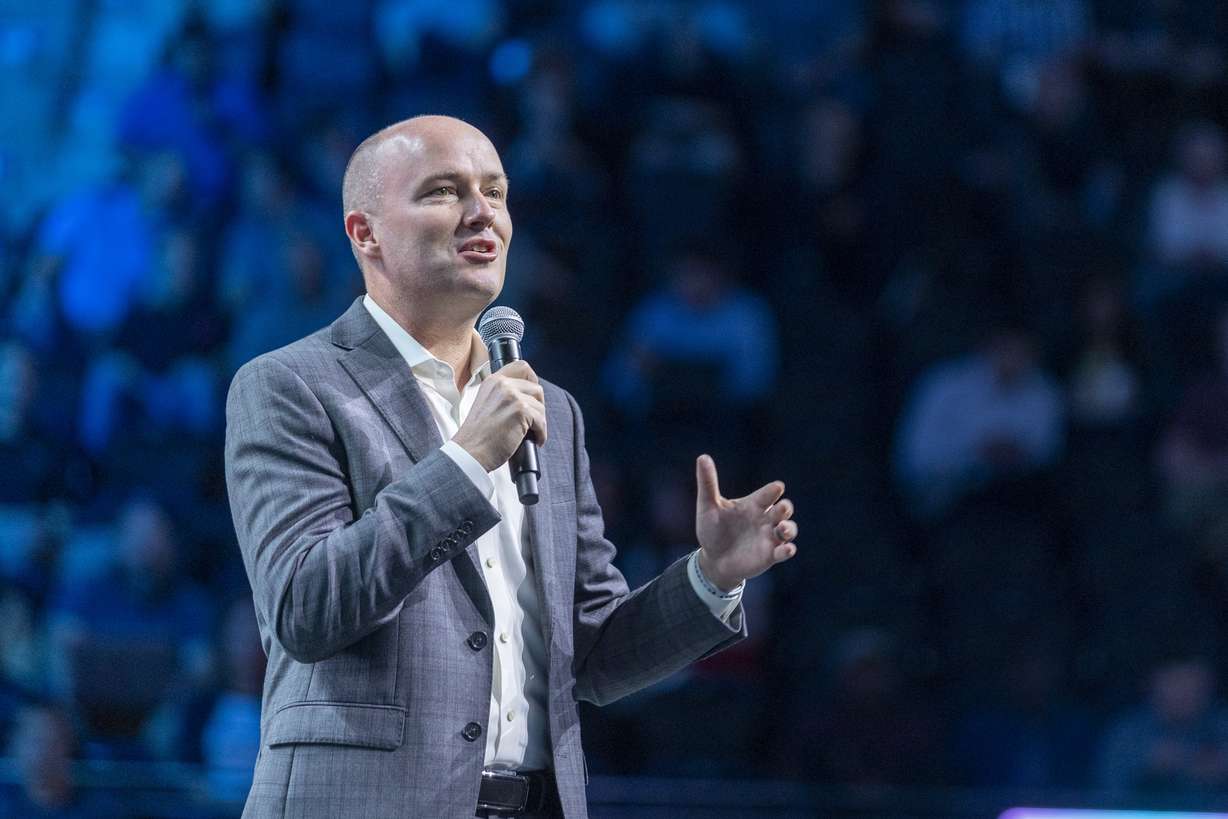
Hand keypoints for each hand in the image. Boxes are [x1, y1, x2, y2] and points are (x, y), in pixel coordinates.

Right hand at [452, 361, 545, 471]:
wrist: (470, 451)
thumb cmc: (478, 436)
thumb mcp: (486, 404)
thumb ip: (503, 396)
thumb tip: (527, 398)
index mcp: (493, 381)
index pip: (521, 367)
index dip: (532, 380)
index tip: (533, 395)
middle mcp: (502, 385)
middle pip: (536, 388)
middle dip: (538, 405)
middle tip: (533, 420)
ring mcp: (512, 396)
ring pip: (540, 406)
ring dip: (540, 422)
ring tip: (532, 433)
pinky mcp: (521, 411)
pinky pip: (542, 421)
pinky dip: (541, 433)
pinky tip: (535, 440)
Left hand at [694, 454, 797, 590]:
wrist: (712, 560)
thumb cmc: (711, 530)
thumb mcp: (708, 506)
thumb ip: (708, 483)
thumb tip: (702, 457)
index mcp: (753, 504)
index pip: (767, 494)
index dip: (773, 490)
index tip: (777, 487)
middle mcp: (765, 519)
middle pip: (782, 510)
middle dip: (785, 508)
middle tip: (782, 508)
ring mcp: (769, 537)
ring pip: (788, 530)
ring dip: (789, 528)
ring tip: (783, 529)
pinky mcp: (771, 555)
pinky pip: (784, 551)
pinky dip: (788, 550)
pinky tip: (787, 549)